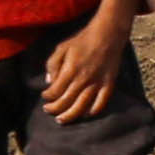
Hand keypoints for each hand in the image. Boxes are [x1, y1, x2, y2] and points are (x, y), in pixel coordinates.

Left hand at [38, 2, 131, 123]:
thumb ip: (52, 65)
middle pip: (66, 102)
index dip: (47, 97)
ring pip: (82, 106)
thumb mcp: (61, 48)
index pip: (55, 91)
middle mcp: (83, 80)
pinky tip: (86, 114)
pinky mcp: (109, 84)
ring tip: (62, 120)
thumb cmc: (82, 40)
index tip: (45, 96)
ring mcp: (97, 83)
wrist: (107, 34)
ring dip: (70, 116)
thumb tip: (49, 82)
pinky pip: (101, 102)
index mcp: (70, 70)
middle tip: (49, 111)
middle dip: (54, 109)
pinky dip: (93, 111)